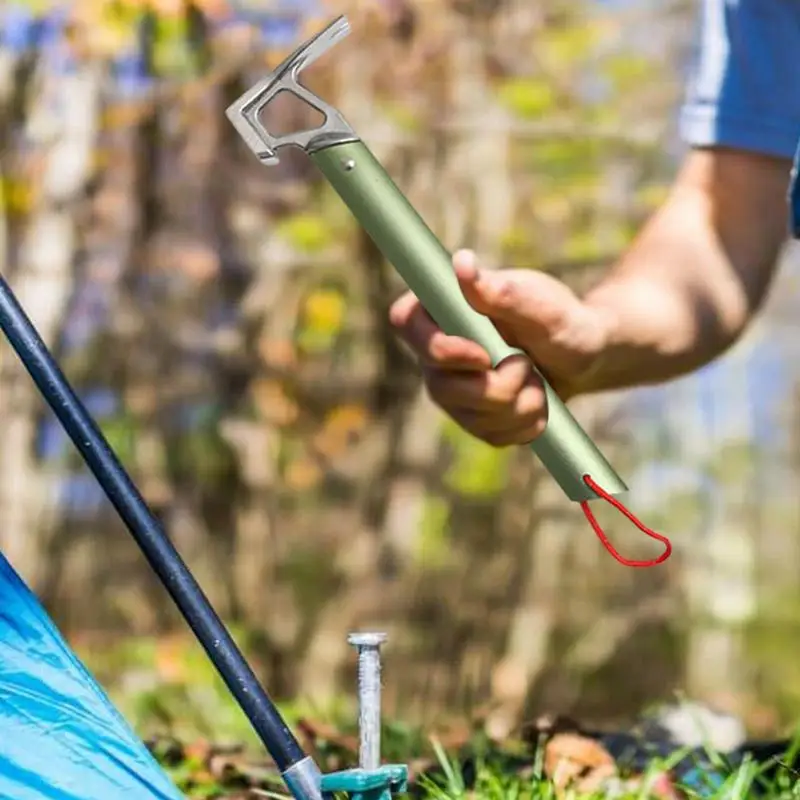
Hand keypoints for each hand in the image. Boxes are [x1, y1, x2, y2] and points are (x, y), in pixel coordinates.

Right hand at [389, 249, 613, 446]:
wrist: (584, 355)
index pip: (405, 322)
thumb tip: (461, 263)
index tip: (483, 355)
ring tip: (537, 377)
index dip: (438, 348)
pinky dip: (526, 422)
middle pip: (441, 387)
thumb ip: (502, 291)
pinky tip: (537, 400)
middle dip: (497, 386)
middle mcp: (437, 352)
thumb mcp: (542, 305)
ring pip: (472, 417)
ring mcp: (452, 389)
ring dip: (520, 402)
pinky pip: (493, 435)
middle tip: (528, 364)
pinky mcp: (473, 418)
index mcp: (443, 309)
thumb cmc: (562, 319)